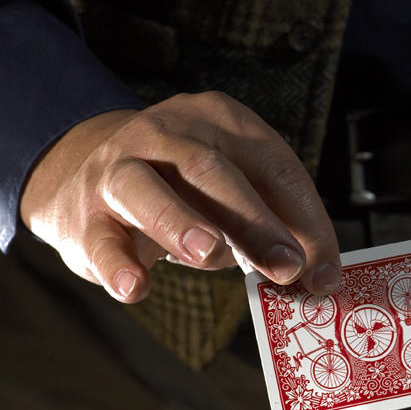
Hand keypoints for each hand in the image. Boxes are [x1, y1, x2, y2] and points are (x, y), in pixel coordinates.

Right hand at [19, 92, 340, 301]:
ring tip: (209, 253)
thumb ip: (275, 229)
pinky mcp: (85, 214)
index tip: (325, 273)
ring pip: (147, 189)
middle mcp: (165, 133)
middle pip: (212, 172)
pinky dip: (117, 265)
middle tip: (286, 266)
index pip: (272, 166)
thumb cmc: (183, 190)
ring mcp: (118, 169)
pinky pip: (101, 240)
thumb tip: (319, 278)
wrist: (86, 176)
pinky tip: (135, 289)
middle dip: (254, 222)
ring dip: (180, 222)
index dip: (305, 220)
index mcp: (219, 121)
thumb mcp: (235, 197)